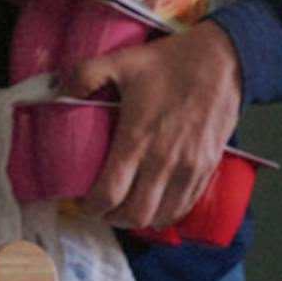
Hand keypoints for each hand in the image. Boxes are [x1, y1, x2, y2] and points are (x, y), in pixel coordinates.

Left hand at [64, 22, 243, 231]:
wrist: (224, 60)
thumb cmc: (173, 62)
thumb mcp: (123, 60)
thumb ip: (85, 74)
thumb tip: (57, 90)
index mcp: (138, 139)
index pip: (109, 194)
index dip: (90, 207)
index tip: (81, 202)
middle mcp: (164, 161)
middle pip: (134, 214)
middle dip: (111, 218)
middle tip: (100, 208)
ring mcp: (189, 168)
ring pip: (160, 217)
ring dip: (139, 220)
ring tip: (125, 209)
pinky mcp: (207, 169)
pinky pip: (184, 206)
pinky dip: (165, 214)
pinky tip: (154, 205)